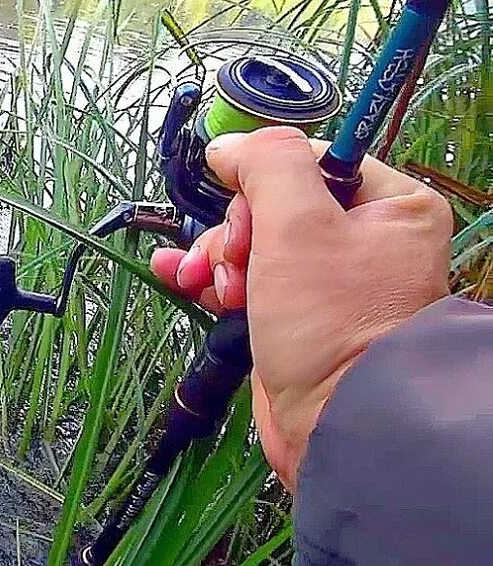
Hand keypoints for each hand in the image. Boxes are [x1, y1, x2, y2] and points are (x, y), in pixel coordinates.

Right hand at [150, 127, 451, 490]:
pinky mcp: (296, 317)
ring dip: (214, 258)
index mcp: (390, 205)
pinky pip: (245, 280)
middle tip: (230, 263)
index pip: (308, 162)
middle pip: (273, 204)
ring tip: (200, 284)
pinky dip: (211, 280)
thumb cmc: (334, 323)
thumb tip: (230, 144)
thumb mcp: (299, 224)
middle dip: (233, 231)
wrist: (338, 421)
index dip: (261, 182)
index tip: (238, 211)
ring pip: (251, 243)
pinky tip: (176, 278)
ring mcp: (328, 282)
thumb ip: (267, 167)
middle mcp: (365, 239)